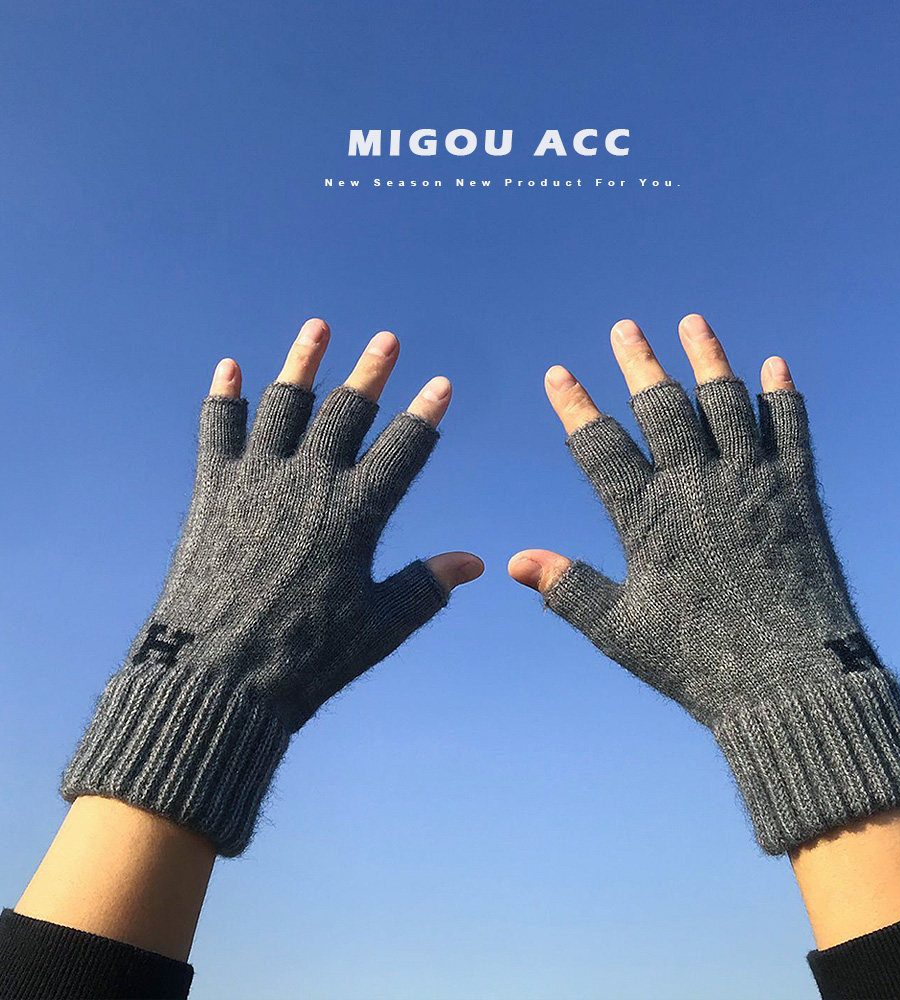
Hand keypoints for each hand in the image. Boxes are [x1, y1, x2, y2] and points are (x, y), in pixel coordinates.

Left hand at [61, 319, 482, 856]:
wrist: (216, 674)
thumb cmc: (306, 657)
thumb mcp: (381, 625)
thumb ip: (429, 586)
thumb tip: (477, 563)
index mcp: (357, 513)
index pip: (404, 449)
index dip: (426, 415)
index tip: (441, 385)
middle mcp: (310, 482)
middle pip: (347, 412)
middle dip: (372, 372)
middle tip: (387, 340)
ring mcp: (258, 479)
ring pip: (285, 404)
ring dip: (304, 362)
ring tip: (320, 327)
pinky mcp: (213, 488)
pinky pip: (218, 430)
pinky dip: (223, 397)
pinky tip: (229, 368)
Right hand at [510, 315, 899, 853]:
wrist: (791, 681)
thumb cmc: (697, 662)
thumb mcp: (619, 631)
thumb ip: (567, 590)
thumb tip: (513, 562)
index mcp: (648, 517)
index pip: (599, 445)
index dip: (575, 406)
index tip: (558, 374)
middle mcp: (697, 486)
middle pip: (662, 407)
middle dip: (640, 363)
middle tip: (626, 328)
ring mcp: (751, 483)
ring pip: (726, 403)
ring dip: (708, 358)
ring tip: (693, 322)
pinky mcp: (797, 494)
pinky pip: (792, 430)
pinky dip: (783, 396)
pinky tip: (776, 366)